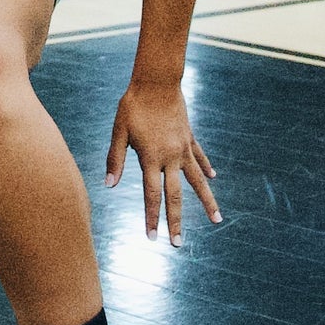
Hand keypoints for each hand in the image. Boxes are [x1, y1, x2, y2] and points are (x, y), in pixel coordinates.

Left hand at [105, 78, 219, 242]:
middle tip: (178, 244)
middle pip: (175, 196)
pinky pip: (199, 157)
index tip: (153, 237)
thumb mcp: (119, 131)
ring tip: (217, 220)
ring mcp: (184, 148)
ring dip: (207, 201)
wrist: (157, 81)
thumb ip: (115, 158)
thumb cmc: (133, 105)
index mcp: (151, 158)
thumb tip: (107, 185)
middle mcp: (171, 157)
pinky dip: (206, 168)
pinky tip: (213, 179)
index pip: (151, 195)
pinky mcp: (189, 137)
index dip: (152, 217)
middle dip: (176, 222)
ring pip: (198, 180)